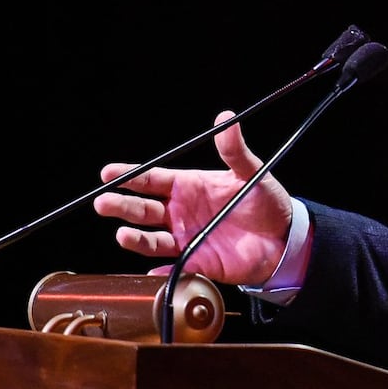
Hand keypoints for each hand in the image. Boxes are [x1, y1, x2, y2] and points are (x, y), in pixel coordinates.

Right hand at [92, 111, 293, 286]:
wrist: (284, 238)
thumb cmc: (265, 201)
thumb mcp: (251, 172)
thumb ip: (235, 150)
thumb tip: (226, 118)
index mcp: (187, 186)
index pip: (151, 180)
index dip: (129, 177)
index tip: (108, 174)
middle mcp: (180, 212)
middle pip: (142, 209)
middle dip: (122, 205)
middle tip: (104, 202)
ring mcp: (186, 238)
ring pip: (152, 239)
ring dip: (135, 238)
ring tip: (123, 234)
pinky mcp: (197, 262)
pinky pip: (174, 267)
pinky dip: (161, 270)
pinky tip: (153, 269)